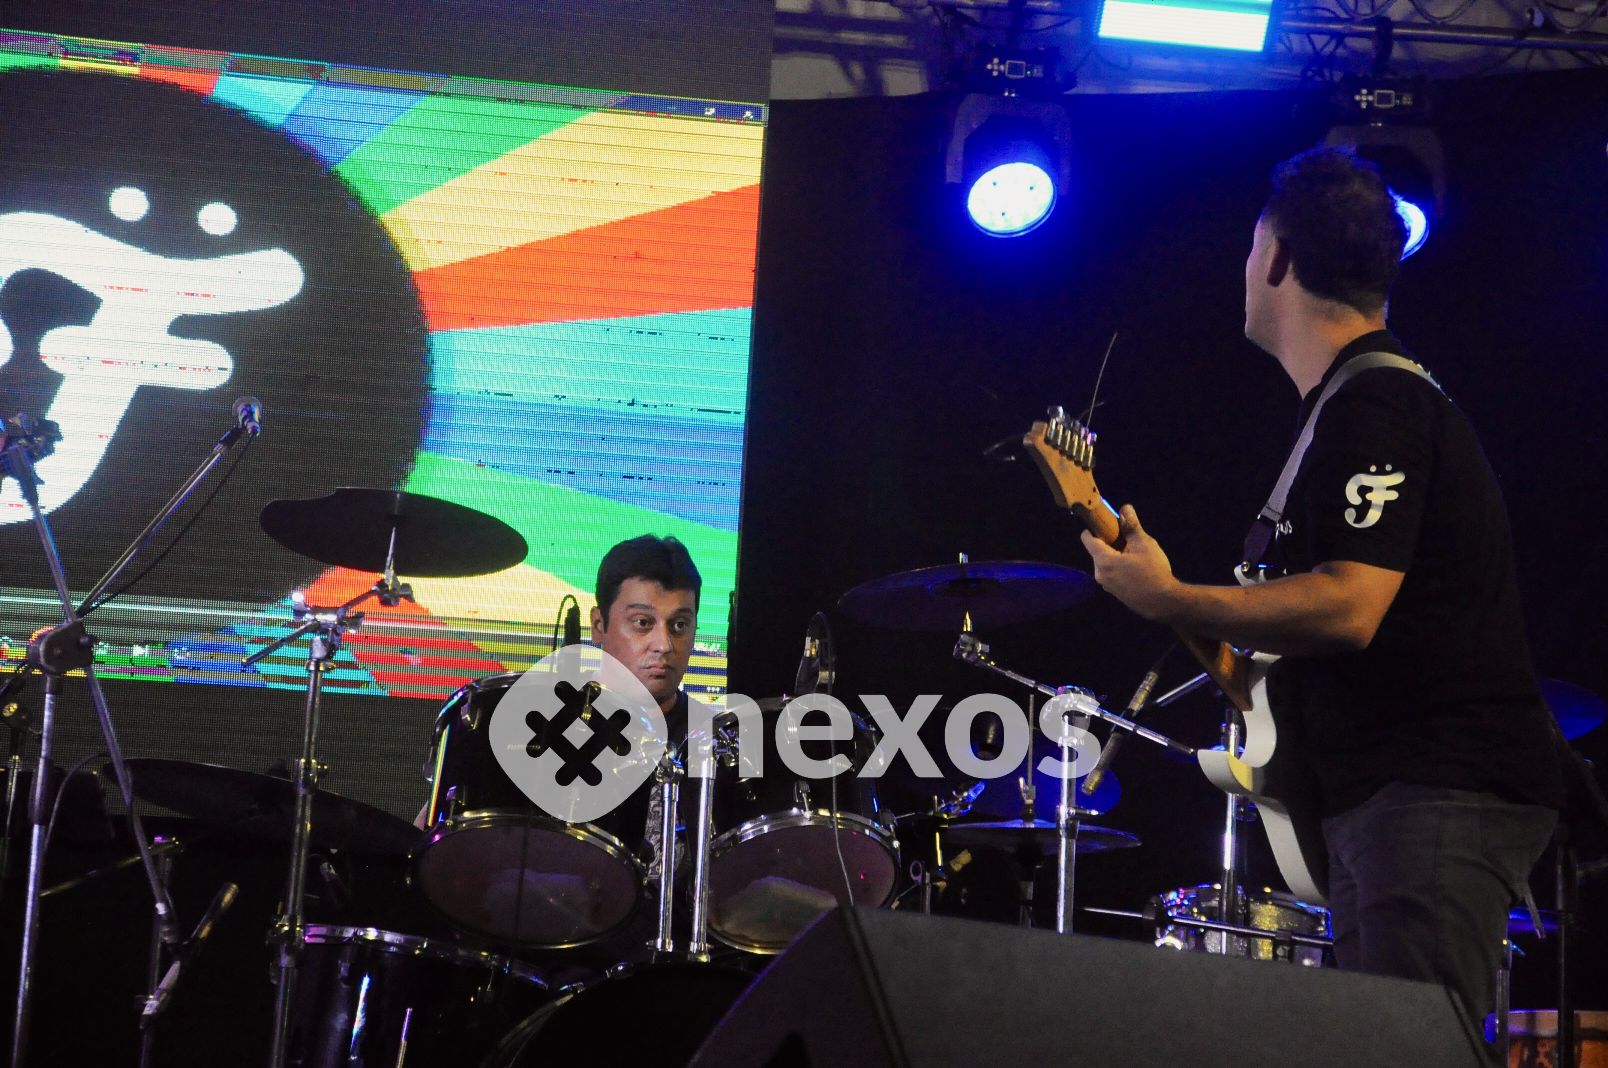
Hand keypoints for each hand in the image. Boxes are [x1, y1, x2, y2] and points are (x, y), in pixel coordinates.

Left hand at [1079, 504, 1179, 622]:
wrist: (1164, 602)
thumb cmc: (1153, 571)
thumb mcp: (1144, 544)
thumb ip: (1131, 526)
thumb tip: (1125, 508)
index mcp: (1103, 560)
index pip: (1087, 538)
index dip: (1094, 527)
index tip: (1106, 523)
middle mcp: (1099, 574)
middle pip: (1097, 550)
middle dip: (1109, 542)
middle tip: (1128, 540)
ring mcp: (1106, 585)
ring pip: (1105, 562)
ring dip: (1115, 555)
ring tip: (1135, 555)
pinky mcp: (1114, 593)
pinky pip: (1111, 573)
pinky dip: (1119, 567)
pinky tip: (1136, 568)